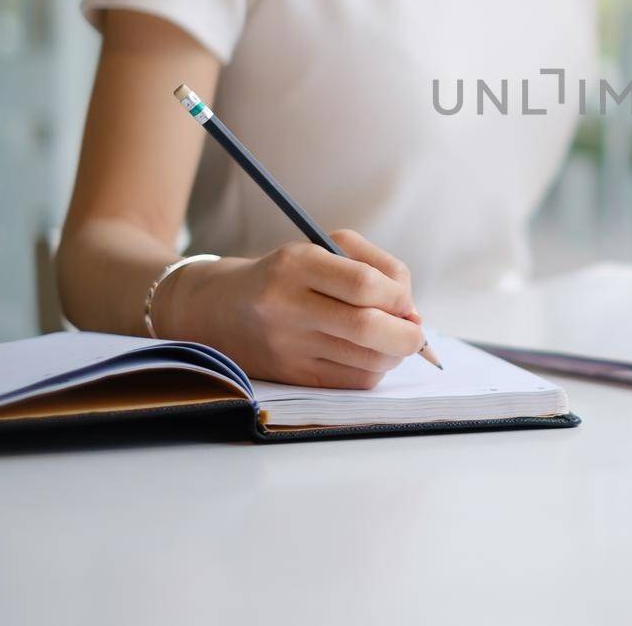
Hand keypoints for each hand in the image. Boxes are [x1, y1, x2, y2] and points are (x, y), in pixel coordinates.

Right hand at [157, 229, 424, 388]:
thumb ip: (378, 268)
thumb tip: (413, 311)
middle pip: (367, 328)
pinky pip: (350, 382)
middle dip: (406, 334)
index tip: (406, 301)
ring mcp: (286, 346)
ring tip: (390, 340)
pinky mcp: (290, 376)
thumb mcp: (325, 249)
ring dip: (394, 354)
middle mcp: (287, 306)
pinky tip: (369, 355)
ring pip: (364, 361)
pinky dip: (373, 371)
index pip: (364, 285)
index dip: (399, 297)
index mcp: (297, 264)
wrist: (218, 308)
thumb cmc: (287, 274)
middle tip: (414, 331)